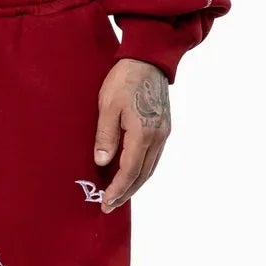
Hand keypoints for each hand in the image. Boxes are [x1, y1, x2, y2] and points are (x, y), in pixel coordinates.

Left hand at [93, 59, 171, 211]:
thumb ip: (105, 135)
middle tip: (109, 206)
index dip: (117, 189)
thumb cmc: (124, 79)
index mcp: (143, 133)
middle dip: (126, 193)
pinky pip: (154, 158)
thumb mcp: (107, 105)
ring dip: (135, 185)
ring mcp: (163, 133)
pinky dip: (143, 171)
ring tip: (119, 196)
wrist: (149, 59)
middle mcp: (158, 137)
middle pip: (142, 175)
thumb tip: (101, 162)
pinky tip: (132, 176)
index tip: (105, 202)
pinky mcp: (164, 128)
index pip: (129, 170)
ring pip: (150, 168)